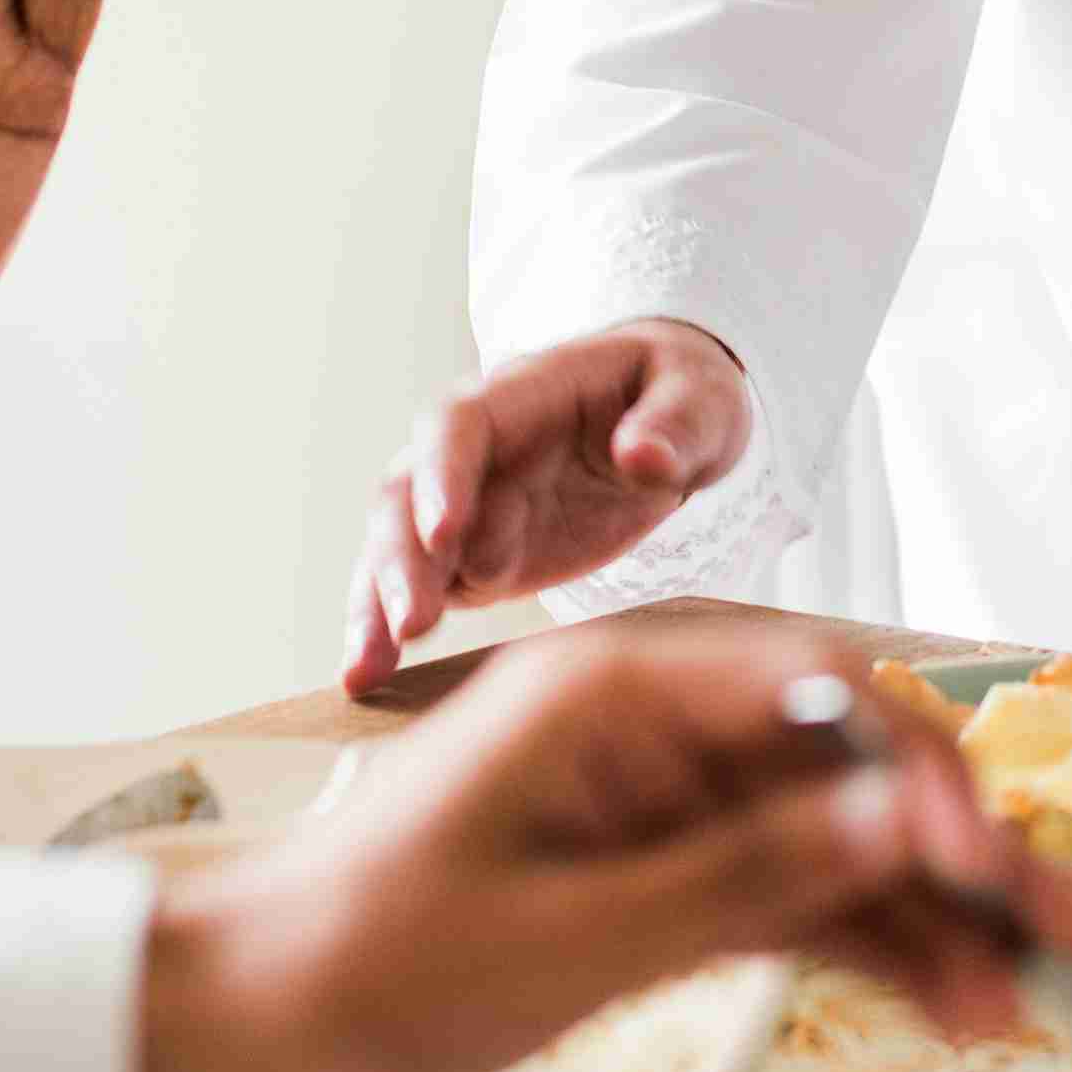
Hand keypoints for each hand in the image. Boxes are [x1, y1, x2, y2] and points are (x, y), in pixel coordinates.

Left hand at [138, 611, 1071, 1071]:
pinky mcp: (653, 874)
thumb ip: (744, 880)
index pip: (814, 689)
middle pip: (847, 761)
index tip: (986, 863)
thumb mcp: (567, 939)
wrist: (238, 1029)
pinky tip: (949, 1004)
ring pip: (833, 839)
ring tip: (1027, 1006)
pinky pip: (787, 896)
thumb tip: (901, 826)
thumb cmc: (364, 969)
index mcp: (612, 691)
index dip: (922, 769)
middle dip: (961, 846)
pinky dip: (862, 948)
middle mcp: (649, 726)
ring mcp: (656, 801)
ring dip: (928, 918)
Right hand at [337, 320, 753, 692]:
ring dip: (377, 602)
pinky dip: (388, 628)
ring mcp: (467, 504)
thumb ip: (675, 426)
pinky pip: (419, 588)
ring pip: (397, 546)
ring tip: (368, 668)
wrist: (670, 427)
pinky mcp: (473, 557)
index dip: (444, 473)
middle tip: (413, 621)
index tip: (446, 531)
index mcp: (524, 393)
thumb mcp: (702, 398)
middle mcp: (475, 448)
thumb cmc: (683, 395)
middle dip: (402, 554)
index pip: (461, 424)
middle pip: (408, 491)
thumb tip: (642, 458)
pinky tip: (369, 677)